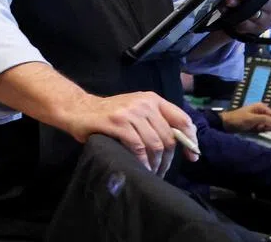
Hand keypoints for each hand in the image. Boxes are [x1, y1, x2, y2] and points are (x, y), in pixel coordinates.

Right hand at [64, 91, 198, 176]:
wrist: (79, 110)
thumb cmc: (111, 114)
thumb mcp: (137, 111)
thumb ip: (158, 122)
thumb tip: (184, 143)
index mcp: (152, 99)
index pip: (182, 119)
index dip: (190, 140)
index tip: (192, 157)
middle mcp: (144, 103)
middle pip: (169, 137)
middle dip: (169, 159)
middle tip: (161, 171)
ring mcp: (130, 112)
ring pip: (155, 144)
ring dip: (155, 163)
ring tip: (150, 172)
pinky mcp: (116, 122)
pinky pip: (137, 147)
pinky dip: (141, 161)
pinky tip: (139, 168)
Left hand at [219, 102, 270, 132]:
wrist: (227, 123)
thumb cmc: (238, 119)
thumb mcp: (252, 119)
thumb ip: (265, 119)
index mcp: (261, 107)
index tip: (267, 126)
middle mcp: (261, 111)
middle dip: (267, 126)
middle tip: (259, 127)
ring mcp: (258, 117)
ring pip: (267, 125)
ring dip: (263, 128)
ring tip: (255, 128)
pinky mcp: (255, 123)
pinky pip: (262, 127)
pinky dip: (260, 129)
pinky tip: (254, 130)